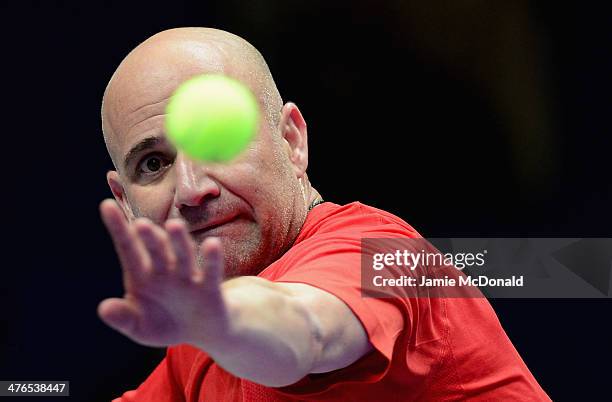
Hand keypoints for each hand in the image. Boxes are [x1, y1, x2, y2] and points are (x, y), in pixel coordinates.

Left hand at [97, 199, 227, 347]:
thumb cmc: (165, 323)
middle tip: (140, 224)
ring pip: (183, 255)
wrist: (201, 333)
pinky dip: (212, 259)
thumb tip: (103, 308)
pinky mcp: (209, 288)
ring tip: (173, 226)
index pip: (128, 248)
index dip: (118, 228)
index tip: (106, 206)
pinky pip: (211, 272)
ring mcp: (188, 277)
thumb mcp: (139, 327)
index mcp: (142, 275)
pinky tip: (212, 244)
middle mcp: (165, 270)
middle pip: (156, 250)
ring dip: (178, 241)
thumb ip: (123, 318)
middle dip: (149, 238)